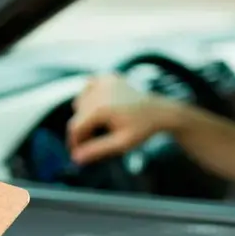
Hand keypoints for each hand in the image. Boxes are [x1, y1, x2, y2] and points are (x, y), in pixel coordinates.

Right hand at [67, 73, 181, 164]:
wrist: (159, 111)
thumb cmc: (142, 128)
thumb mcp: (121, 144)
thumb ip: (97, 150)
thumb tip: (76, 158)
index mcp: (101, 108)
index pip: (75, 128)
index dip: (75, 142)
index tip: (78, 153)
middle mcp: (100, 91)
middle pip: (77, 116)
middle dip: (82, 131)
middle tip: (94, 142)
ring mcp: (103, 81)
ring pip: (80, 103)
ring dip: (85, 115)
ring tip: (102, 125)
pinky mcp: (107, 77)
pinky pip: (87, 89)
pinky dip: (90, 99)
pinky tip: (102, 107)